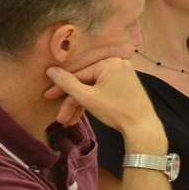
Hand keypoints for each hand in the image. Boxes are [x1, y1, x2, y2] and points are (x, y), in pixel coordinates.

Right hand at [45, 58, 163, 150]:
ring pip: (93, 89)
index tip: (46, 96)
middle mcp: (117, 64)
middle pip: (86, 83)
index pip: (78, 74)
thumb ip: (67, 84)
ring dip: (80, 105)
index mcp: (109, 62)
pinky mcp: (125, 85)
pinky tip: (81, 116)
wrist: (142, 127)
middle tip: (61, 118)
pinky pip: (103, 90)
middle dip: (72, 102)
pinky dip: (92, 103)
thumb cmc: (115, 110)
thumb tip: (50, 70)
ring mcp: (123, 75)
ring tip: (69, 122)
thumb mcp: (87, 97)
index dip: (61, 88)